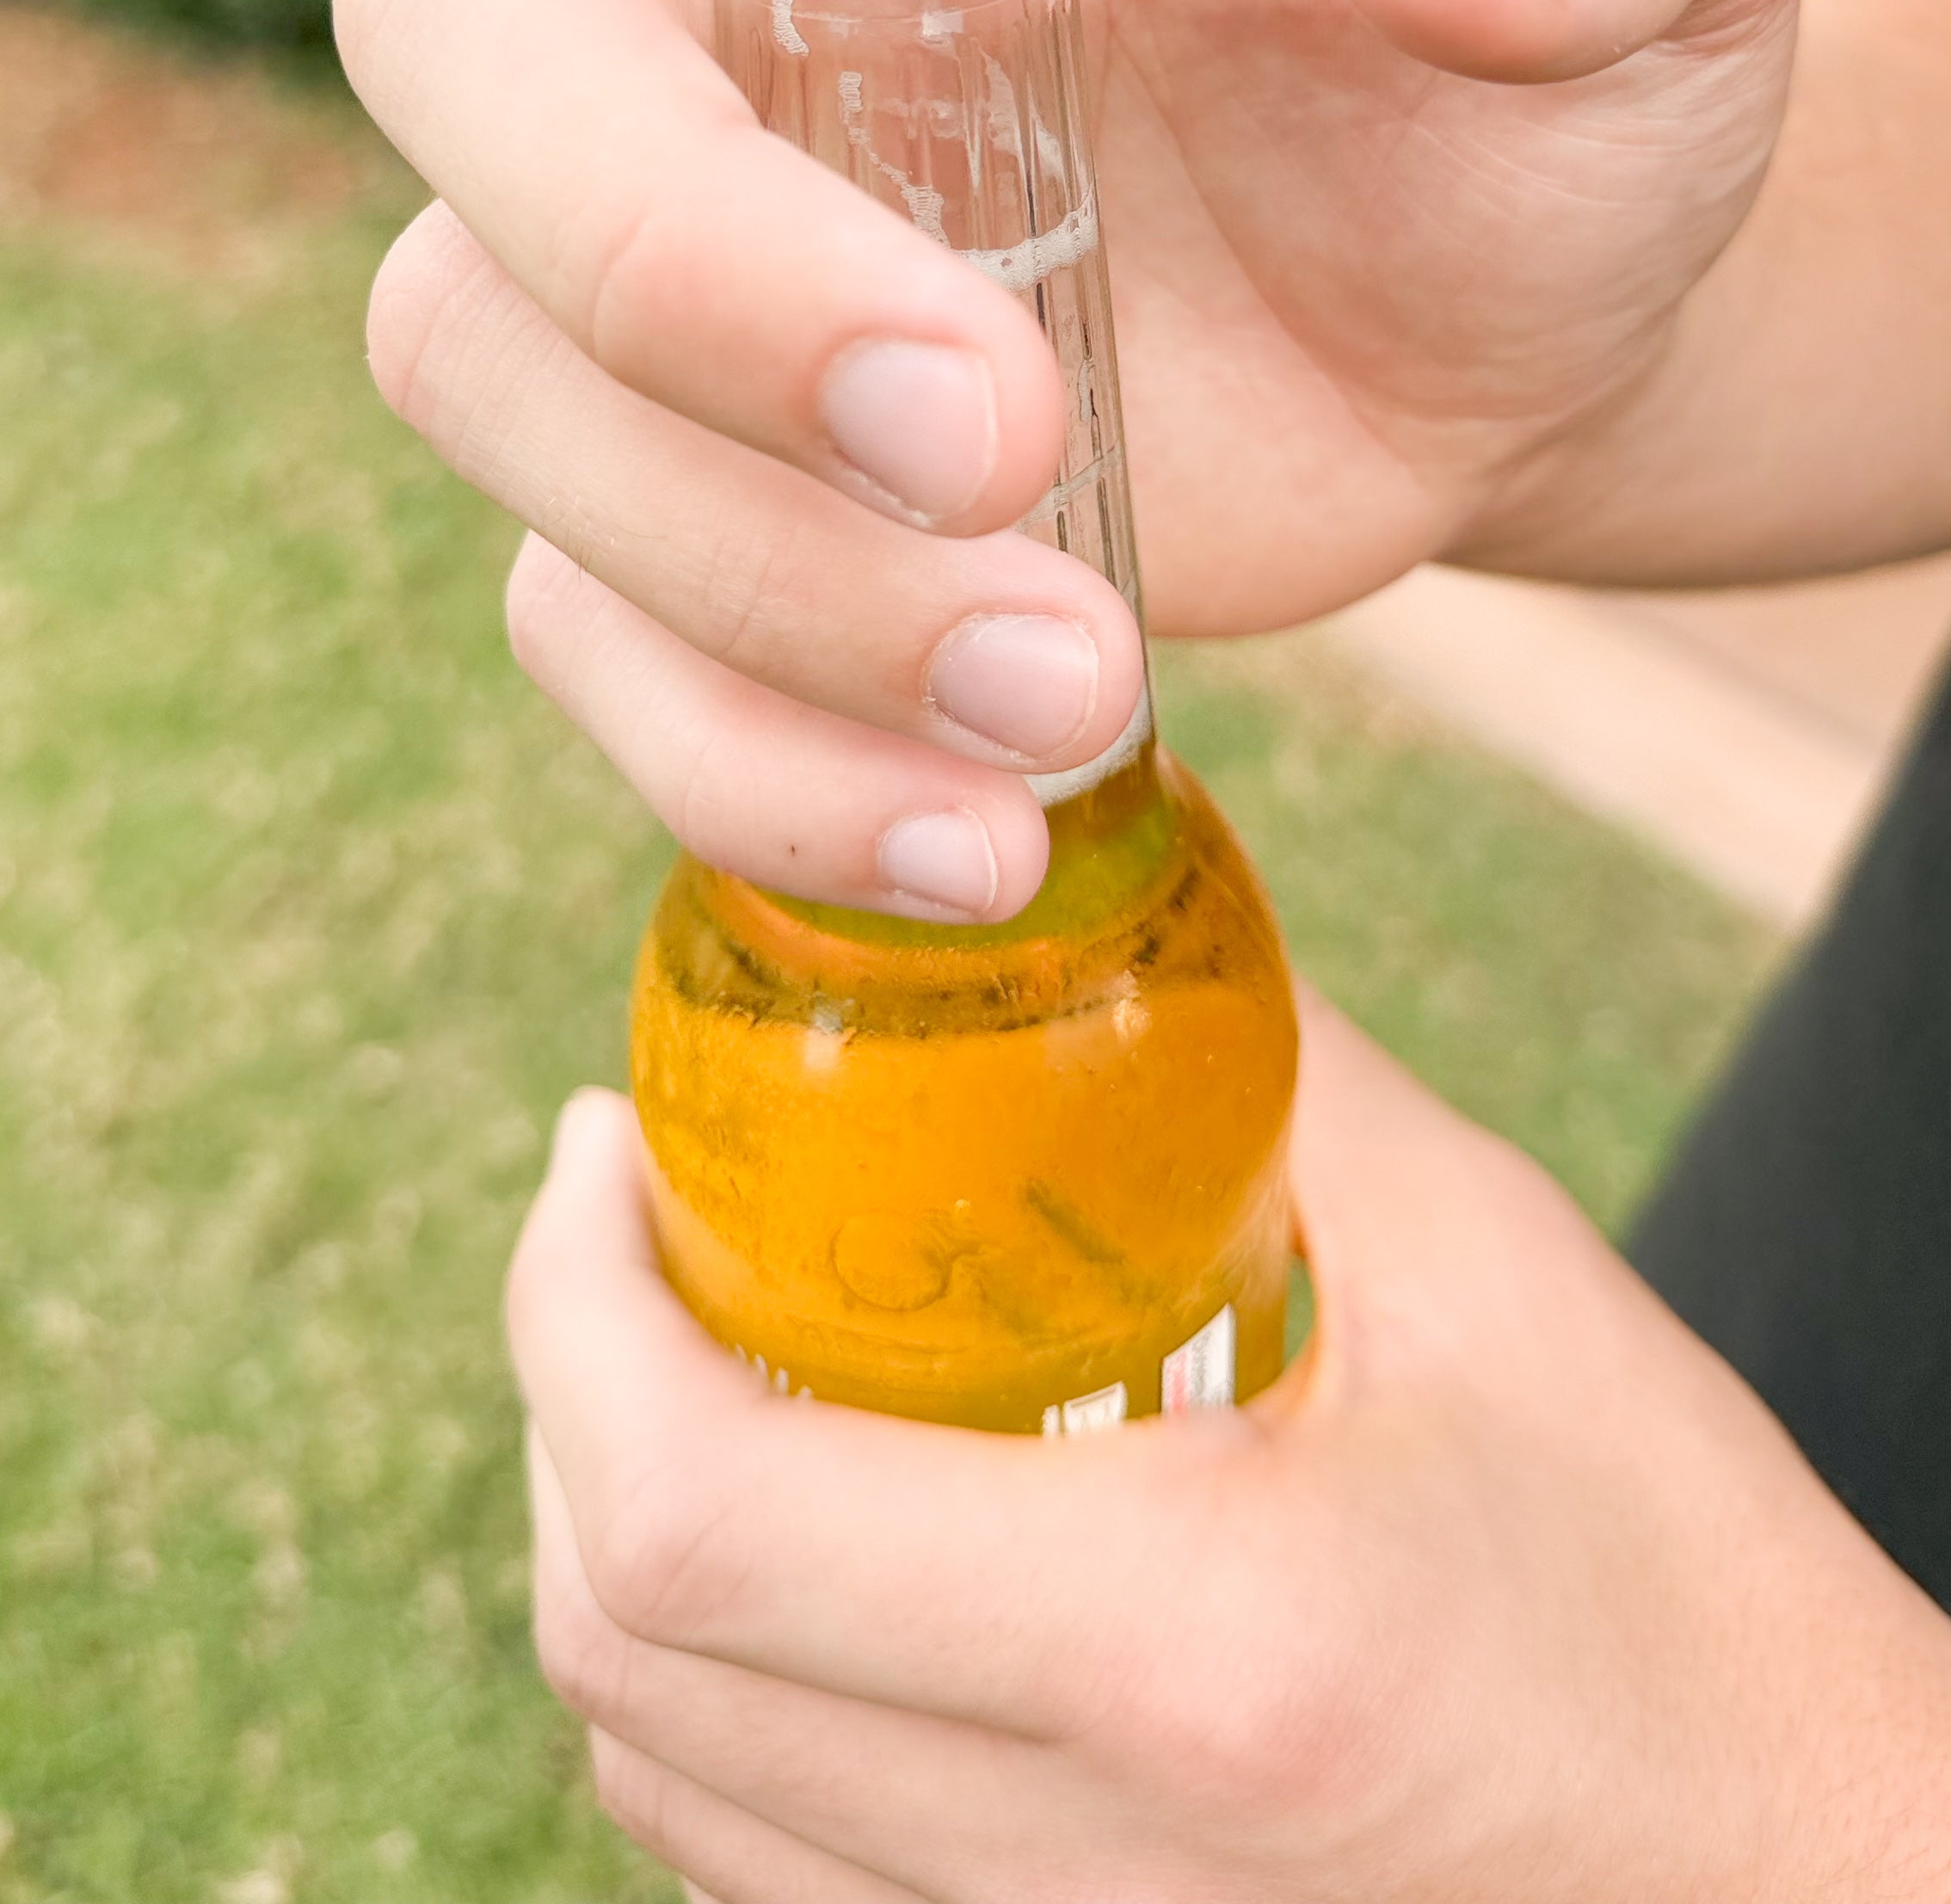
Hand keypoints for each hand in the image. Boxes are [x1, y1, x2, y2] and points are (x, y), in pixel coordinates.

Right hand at [0, 0, 1824, 922]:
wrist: (1524, 326)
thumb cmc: (1561, 56)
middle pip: (456, 68)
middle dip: (682, 277)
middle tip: (1012, 444)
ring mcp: (669, 262)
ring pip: (516, 404)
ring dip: (770, 577)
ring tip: (1085, 676)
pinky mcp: (703, 512)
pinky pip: (599, 648)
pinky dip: (761, 763)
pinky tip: (982, 822)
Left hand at [507, 1003, 1950, 1902]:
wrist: (1815, 1889)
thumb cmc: (1683, 1583)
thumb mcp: (1494, 1270)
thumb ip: (1262, 1063)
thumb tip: (1089, 884)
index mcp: (1185, 1650)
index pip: (702, 1521)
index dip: (575, 1319)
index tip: (598, 1155)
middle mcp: (1073, 1863)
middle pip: (625, 1655)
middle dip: (567, 1402)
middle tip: (635, 1222)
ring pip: (656, 1784)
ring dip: (620, 1550)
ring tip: (700, 1359)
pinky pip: (756, 1874)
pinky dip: (711, 1704)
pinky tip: (805, 1556)